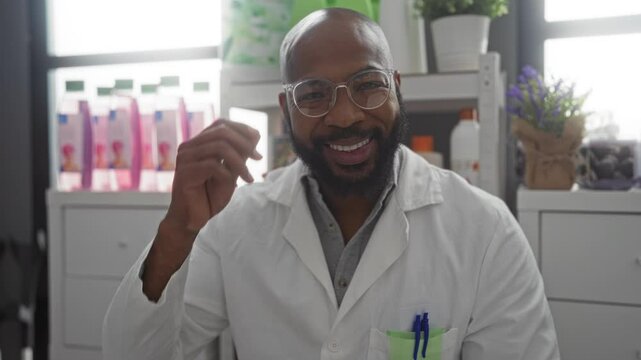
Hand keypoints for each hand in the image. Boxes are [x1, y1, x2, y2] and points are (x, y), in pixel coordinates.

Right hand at [143, 119, 261, 300]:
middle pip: (221, 132)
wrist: (193, 219)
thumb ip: (239, 154)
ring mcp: (185, 159)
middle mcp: (189, 147)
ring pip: (219, 147)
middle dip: (244, 144)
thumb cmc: (209, 196)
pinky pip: (213, 166)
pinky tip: (236, 186)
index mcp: (198, 143)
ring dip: (240, 162)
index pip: (221, 124)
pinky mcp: (185, 174)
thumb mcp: (230, 171)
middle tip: (258, 159)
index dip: (242, 129)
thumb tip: (255, 134)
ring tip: (249, 177)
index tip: (257, 142)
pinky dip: (229, 174)